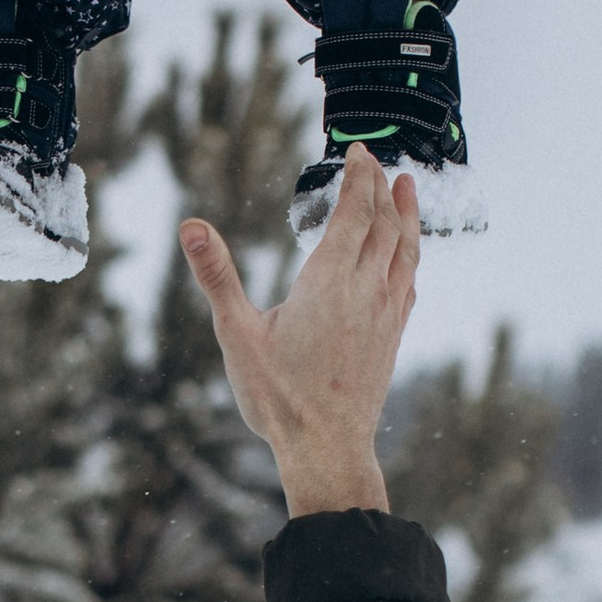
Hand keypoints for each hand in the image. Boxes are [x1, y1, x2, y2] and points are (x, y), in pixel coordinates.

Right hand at [178, 147, 418, 516]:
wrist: (328, 448)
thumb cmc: (279, 396)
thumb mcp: (237, 334)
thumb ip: (217, 275)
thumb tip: (191, 227)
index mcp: (329, 280)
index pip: (354, 211)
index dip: (359, 177)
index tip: (358, 152)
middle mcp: (366, 289)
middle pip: (384, 223)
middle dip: (381, 187)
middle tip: (377, 160)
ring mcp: (385, 313)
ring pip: (405, 249)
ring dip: (407, 214)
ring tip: (408, 189)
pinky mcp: (392, 336)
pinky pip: (409, 281)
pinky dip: (410, 255)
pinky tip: (407, 257)